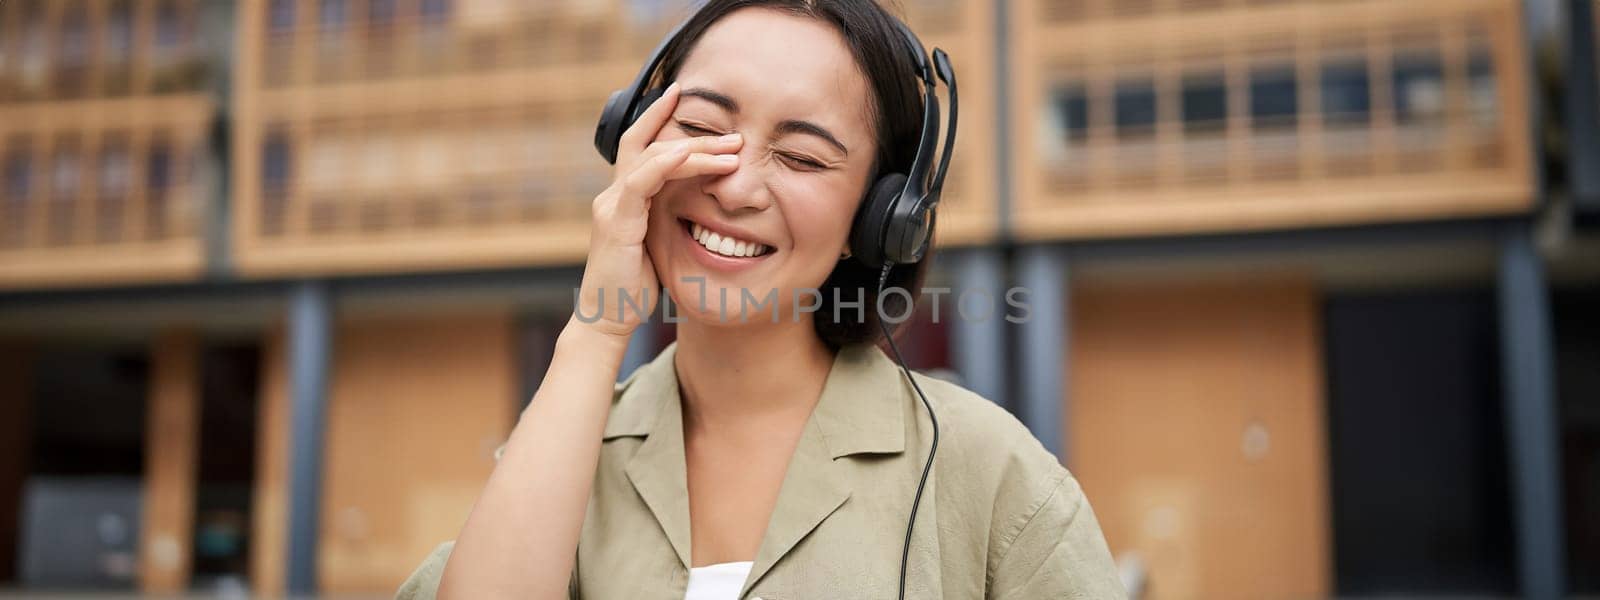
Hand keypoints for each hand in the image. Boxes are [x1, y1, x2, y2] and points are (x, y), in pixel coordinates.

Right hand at [572, 82, 743, 340]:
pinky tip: (687, 154)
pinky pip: (641, 182)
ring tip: (731, 150)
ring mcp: (612, 206)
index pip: (640, 144)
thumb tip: (698, 207)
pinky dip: (664, 164)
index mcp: (624, 198)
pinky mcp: (617, 222)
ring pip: (652, 159)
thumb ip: (668, 219)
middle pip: (650, 145)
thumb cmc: (635, 287)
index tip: (683, 94)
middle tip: (734, 136)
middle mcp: (613, 195)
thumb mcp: (657, 245)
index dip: (658, 116)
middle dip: (694, 135)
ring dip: (694, 150)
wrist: (608, 319)